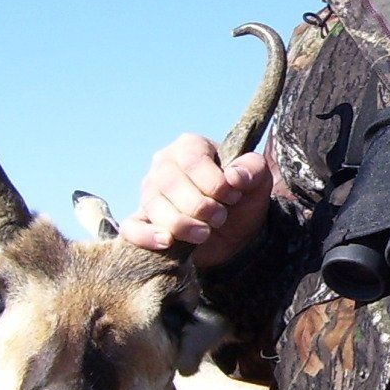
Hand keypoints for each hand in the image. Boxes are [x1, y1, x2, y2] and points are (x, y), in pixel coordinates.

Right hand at [117, 134, 272, 268]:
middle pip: (169, 182)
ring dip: (182, 223)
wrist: (236, 232)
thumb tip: (234, 177)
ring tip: (205, 233)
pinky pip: (131, 227)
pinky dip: (146, 236)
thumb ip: (252, 170)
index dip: (214, 183)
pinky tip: (168, 242)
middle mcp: (163, 165)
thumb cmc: (243, 198)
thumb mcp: (258, 180)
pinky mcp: (143, 221)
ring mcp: (149, 193)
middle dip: (199, 206)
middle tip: (220, 217)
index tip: (233, 197)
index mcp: (190, 147)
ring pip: (153, 205)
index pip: (192, 160)